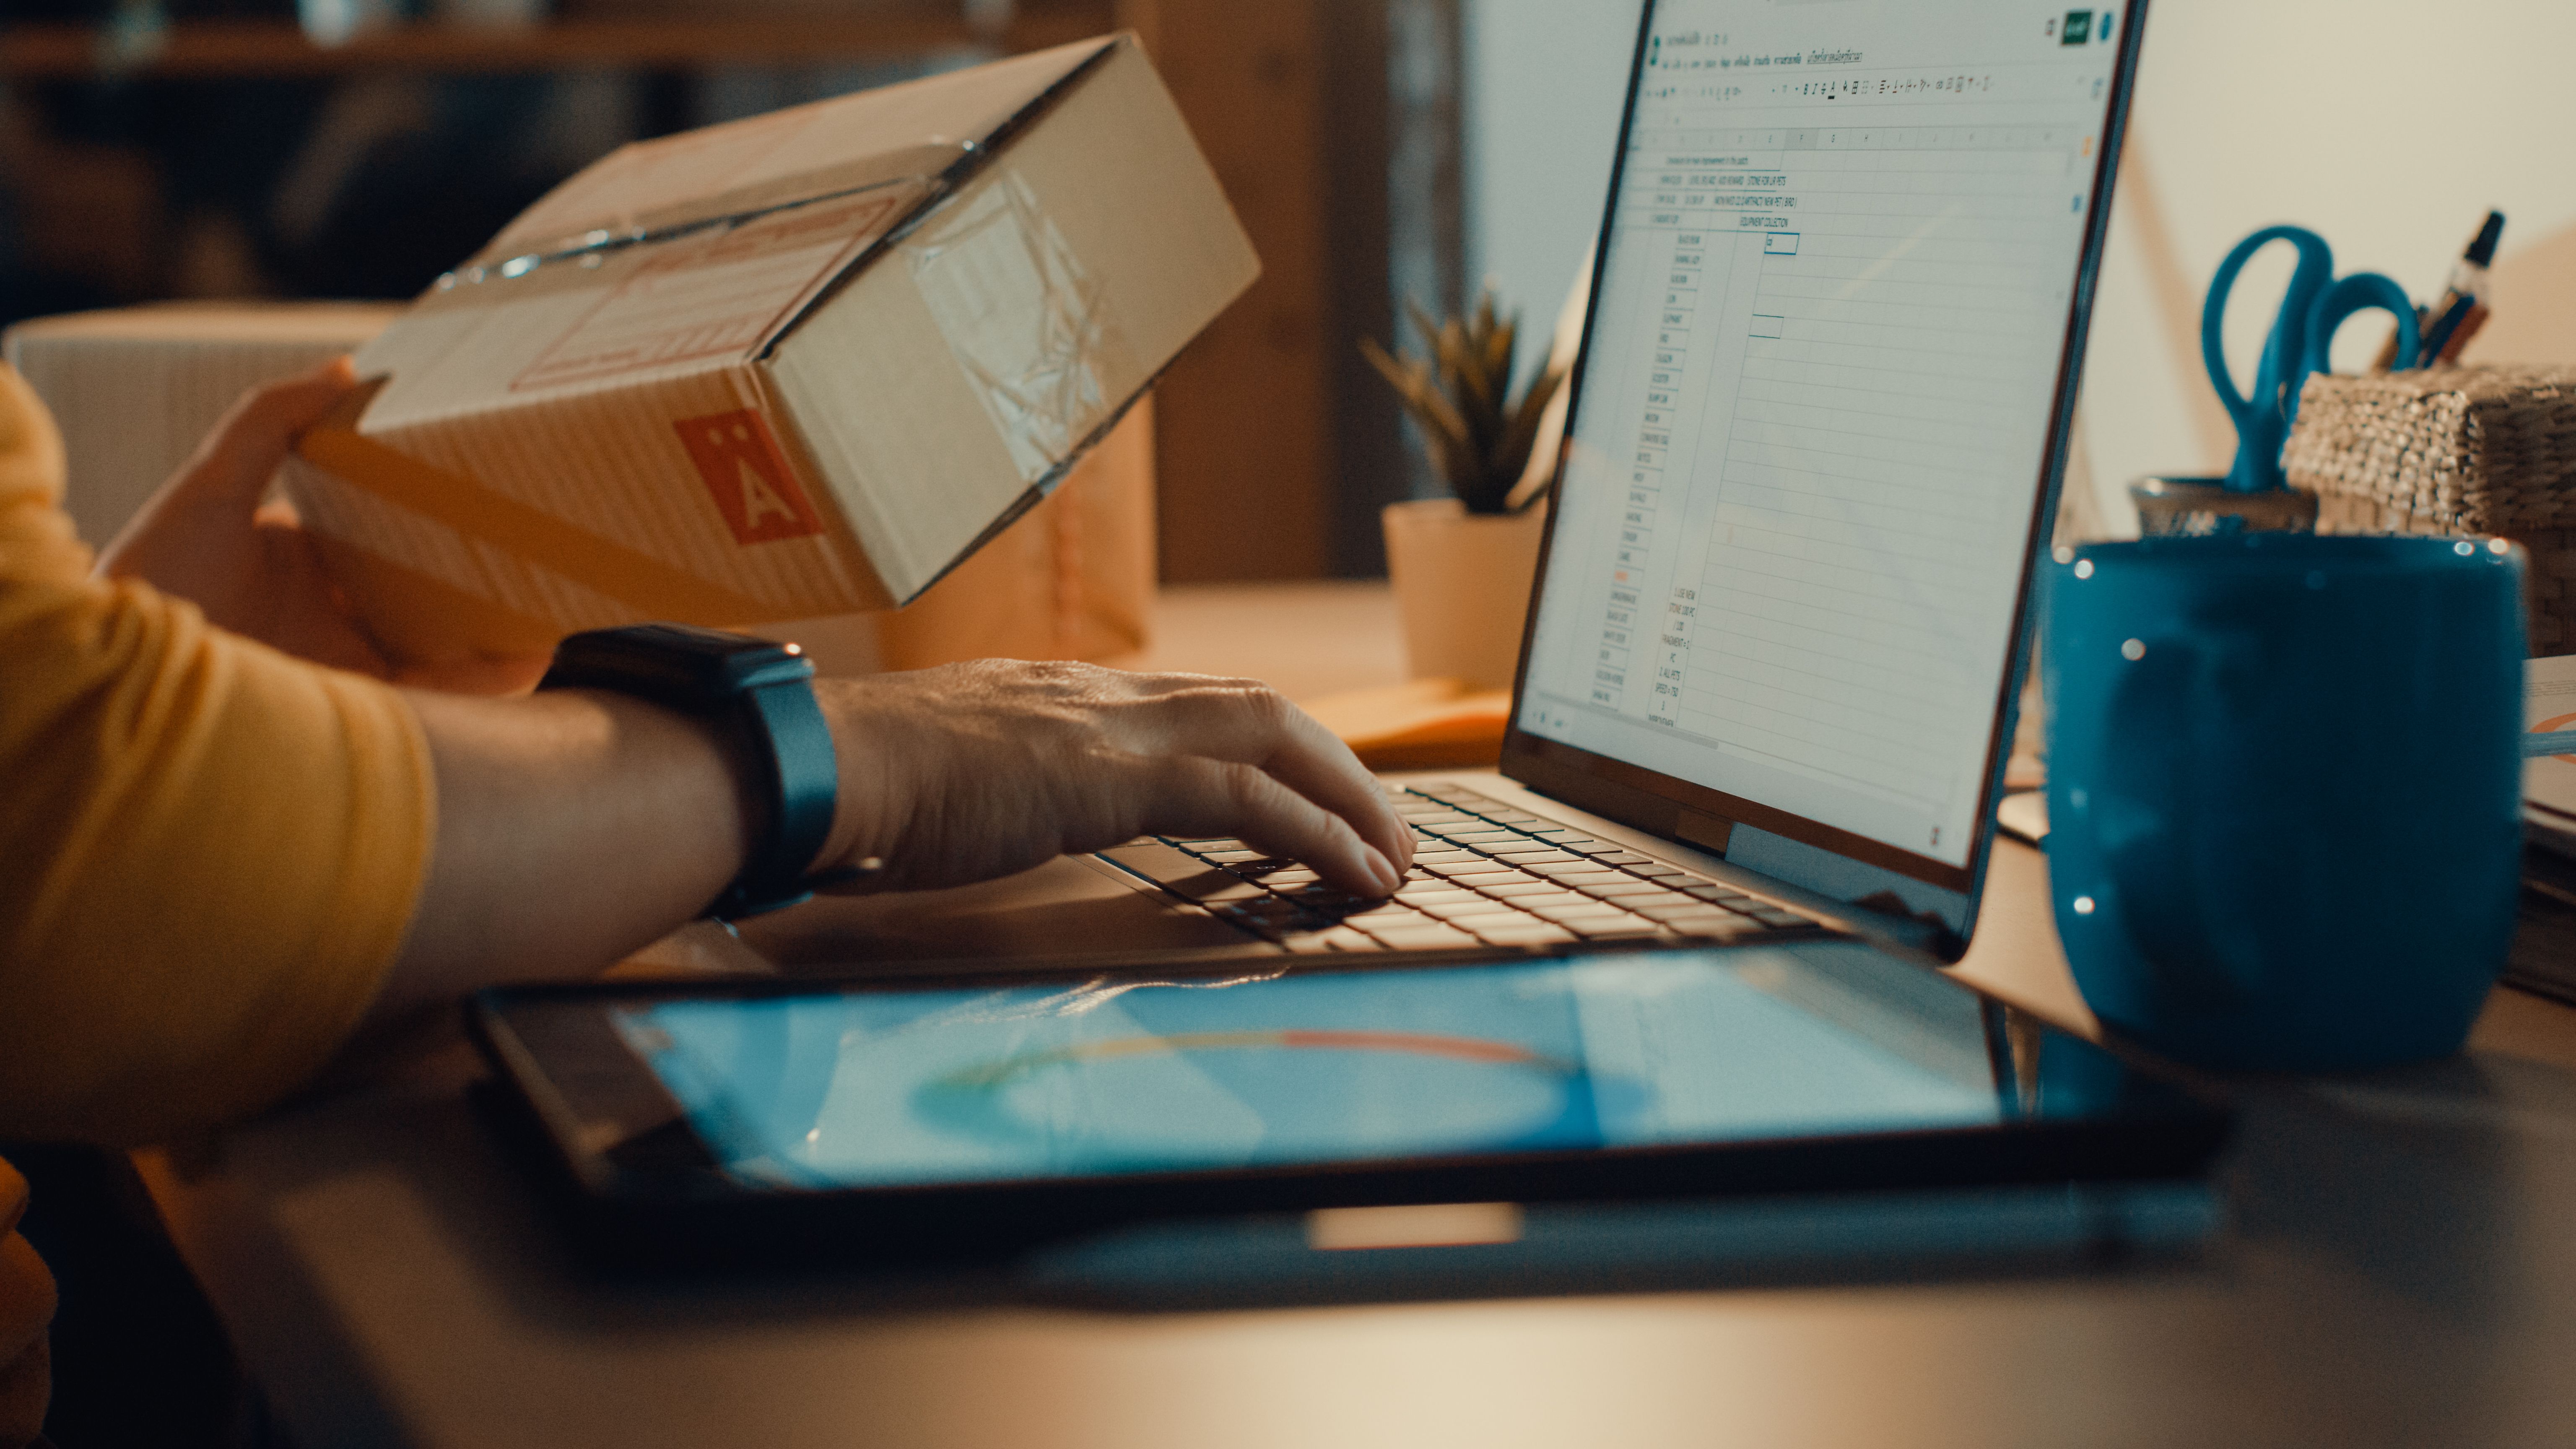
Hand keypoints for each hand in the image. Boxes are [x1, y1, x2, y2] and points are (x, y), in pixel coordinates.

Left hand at [96, 359, 550, 694]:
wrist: (120, 671)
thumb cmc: (151, 575)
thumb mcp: (208, 484)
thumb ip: (273, 419)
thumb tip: (347, 366)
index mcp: (306, 564)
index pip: (390, 540)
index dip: (443, 524)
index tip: (491, 499)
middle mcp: (331, 618)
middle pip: (429, 597)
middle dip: (488, 582)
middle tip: (543, 557)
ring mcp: (344, 667)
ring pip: (443, 652)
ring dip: (501, 638)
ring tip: (554, 616)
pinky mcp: (354, 712)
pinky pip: (436, 702)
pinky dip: (484, 687)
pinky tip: (526, 663)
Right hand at [816, 660, 1413, 898]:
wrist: (822, 765)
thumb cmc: (861, 785)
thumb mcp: (952, 777)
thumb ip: (998, 786)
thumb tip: (1001, 815)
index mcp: (1066, 697)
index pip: (1198, 703)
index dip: (1269, 745)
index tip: (1312, 791)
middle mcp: (1103, 695)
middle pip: (1258, 707)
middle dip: (1336, 766)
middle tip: (1386, 828)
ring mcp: (1112, 727)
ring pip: (1273, 736)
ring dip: (1346, 796)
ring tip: (1392, 856)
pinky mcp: (1114, 775)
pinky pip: (1247, 798)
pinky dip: (1314, 832)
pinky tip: (1353, 872)